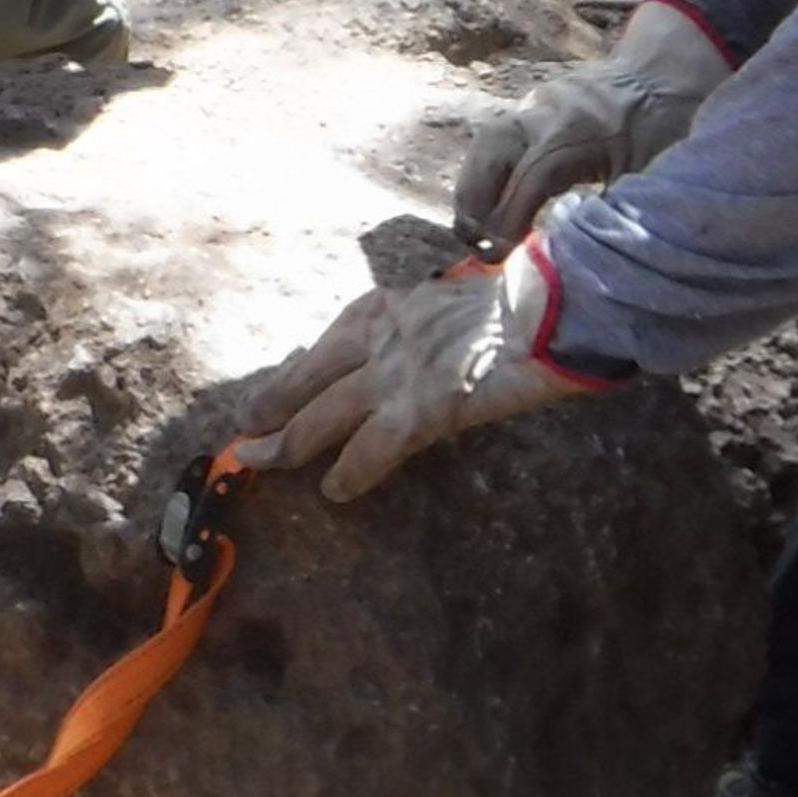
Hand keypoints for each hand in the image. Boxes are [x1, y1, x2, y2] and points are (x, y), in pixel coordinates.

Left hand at [235, 241, 606, 503]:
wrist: (555, 308)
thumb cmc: (519, 308)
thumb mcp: (449, 305)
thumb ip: (417, 330)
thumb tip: (401, 361)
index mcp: (388, 306)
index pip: (327, 342)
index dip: (295, 371)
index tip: (274, 389)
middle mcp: (381, 334)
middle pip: (307, 376)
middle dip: (270, 404)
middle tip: (243, 431)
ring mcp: (396, 372)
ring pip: (322, 415)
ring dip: (287, 443)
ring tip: (260, 462)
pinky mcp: (420, 408)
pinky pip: (370, 450)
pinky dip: (348, 473)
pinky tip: (334, 491)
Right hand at [454, 0, 730, 249]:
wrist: (662, 74)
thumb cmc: (664, 127)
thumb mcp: (650, 174)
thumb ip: (613, 212)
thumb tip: (575, 259)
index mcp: (576, 131)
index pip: (528, 178)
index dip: (508, 219)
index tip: (499, 254)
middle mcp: (545, 113)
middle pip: (491, 153)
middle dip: (474, 201)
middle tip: (473, 242)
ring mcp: (535, 104)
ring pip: (486, 141)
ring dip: (473, 185)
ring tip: (472, 227)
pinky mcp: (532, 105)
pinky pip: (497, 136)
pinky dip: (486, 169)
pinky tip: (489, 200)